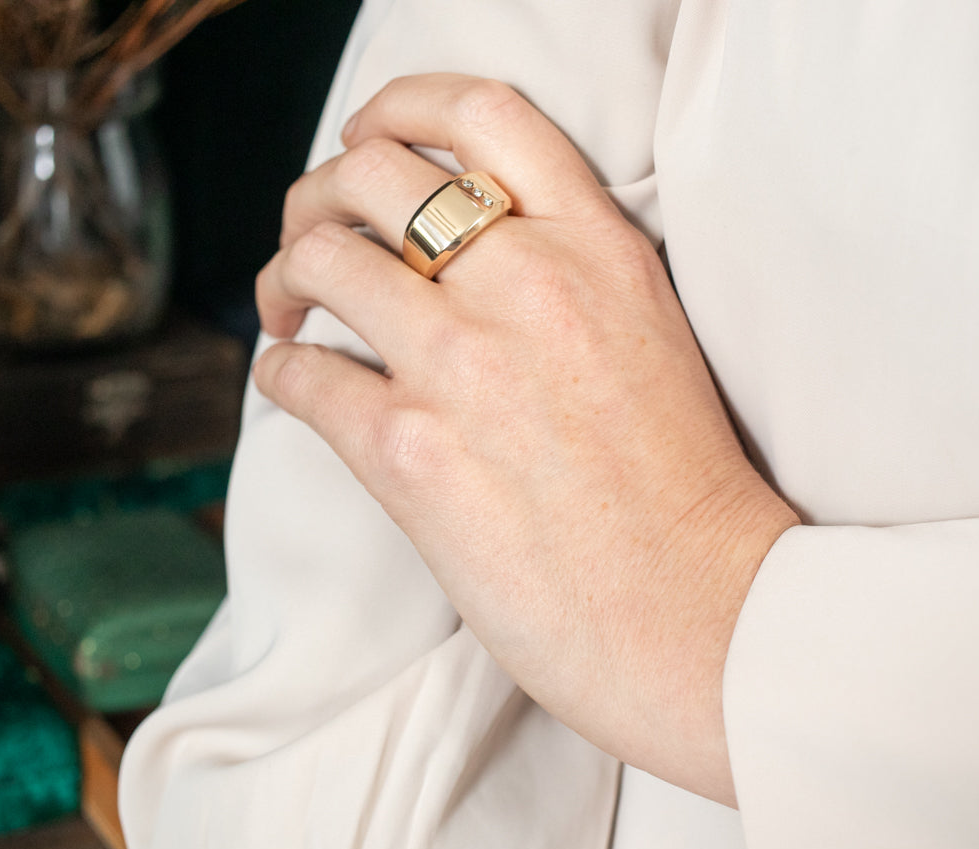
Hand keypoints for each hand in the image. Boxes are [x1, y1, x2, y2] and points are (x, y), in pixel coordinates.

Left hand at [252, 73, 798, 805]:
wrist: (697, 612)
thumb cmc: (682, 494)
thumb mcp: (650, 339)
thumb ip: (568, 277)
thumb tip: (459, 254)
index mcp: (599, 249)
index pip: (483, 113)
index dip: (402, 105)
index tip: (369, 137)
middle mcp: (529, 283)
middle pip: (373, 172)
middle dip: (318, 194)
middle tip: (312, 238)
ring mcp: (465, 362)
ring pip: (321, 259)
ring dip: (283, 278)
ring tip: (288, 314)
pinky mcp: (410, 450)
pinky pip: (300, 376)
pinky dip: (281, 373)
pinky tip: (296, 384)